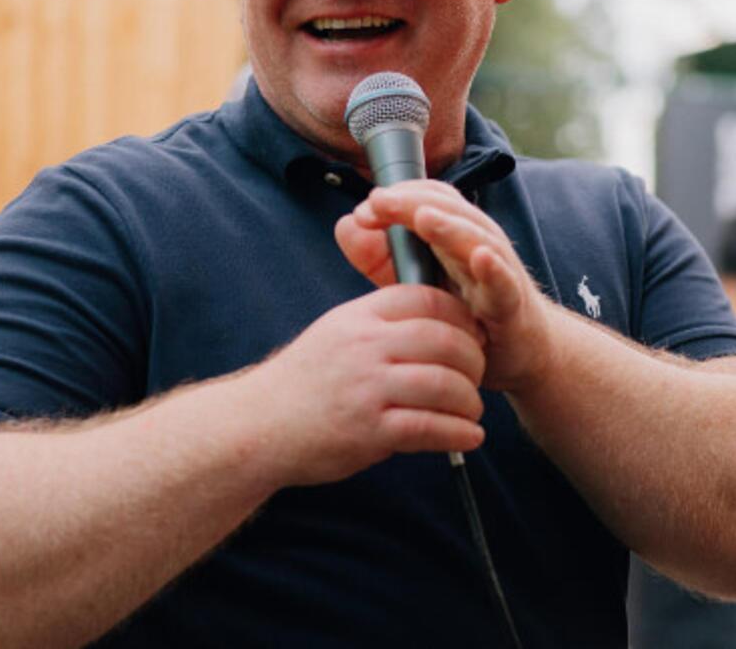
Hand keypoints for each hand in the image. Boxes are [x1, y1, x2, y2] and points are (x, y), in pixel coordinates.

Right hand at [253, 283, 487, 486]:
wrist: (256, 427)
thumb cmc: (302, 383)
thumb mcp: (335, 334)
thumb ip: (380, 325)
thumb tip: (439, 323)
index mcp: (359, 316)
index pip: (427, 299)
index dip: (462, 317)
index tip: (475, 335)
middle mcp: (365, 346)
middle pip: (445, 340)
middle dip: (474, 360)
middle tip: (479, 376)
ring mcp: (367, 388)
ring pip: (445, 384)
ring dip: (470, 400)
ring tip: (472, 411)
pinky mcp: (369, 430)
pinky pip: (431, 427)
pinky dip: (459, 433)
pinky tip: (469, 437)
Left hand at [337, 180, 558, 393]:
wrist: (519, 352)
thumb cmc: (467, 312)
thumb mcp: (414, 283)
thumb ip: (378, 258)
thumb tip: (347, 223)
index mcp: (452, 234)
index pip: (428, 199)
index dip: (398, 197)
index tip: (366, 210)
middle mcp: (476, 243)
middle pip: (448, 211)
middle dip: (412, 203)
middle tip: (379, 202)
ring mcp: (497, 271)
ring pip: (477, 238)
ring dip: (450, 226)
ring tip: (423, 217)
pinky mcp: (512, 303)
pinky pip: (504, 282)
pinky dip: (494, 268)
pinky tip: (479, 257)